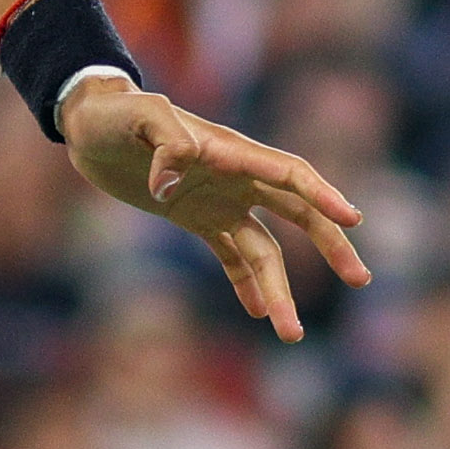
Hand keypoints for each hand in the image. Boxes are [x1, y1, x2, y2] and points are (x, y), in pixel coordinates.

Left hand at [61, 80, 370, 341]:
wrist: (88, 126)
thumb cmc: (114, 114)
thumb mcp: (135, 117)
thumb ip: (162, 142)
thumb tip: (168, 185)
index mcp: (231, 152)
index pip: (290, 174)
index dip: (323, 195)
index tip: (353, 220)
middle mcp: (236, 178)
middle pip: (298, 214)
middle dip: (330, 246)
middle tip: (361, 279)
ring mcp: (220, 201)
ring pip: (265, 250)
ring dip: (280, 289)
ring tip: (291, 334)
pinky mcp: (197, 218)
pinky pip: (231, 256)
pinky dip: (246, 284)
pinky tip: (257, 314)